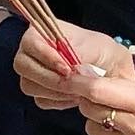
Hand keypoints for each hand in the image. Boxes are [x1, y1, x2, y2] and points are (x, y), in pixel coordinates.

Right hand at [16, 21, 134, 109]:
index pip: (30, 43)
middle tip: (73, 84)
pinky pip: (40, 100)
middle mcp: (30, 51)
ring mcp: (31, 72)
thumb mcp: (96, 46)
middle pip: (22, 66)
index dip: (47, 57)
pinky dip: (58, 101)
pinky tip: (75, 96)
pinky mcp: (38, 90)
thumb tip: (72, 70)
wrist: (111, 69)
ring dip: (54, 91)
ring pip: (29, 85)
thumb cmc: (101, 52)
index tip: (68, 69)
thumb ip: (80, 54)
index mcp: (40, 32)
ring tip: (77, 91)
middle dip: (49, 78)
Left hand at [70, 75, 134, 134]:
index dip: (77, 82)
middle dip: (89, 101)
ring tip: (117, 120)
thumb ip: (118, 85)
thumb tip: (82, 74)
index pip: (97, 90)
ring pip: (92, 130)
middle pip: (89, 110)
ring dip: (98, 122)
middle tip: (101, 99)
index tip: (66, 77)